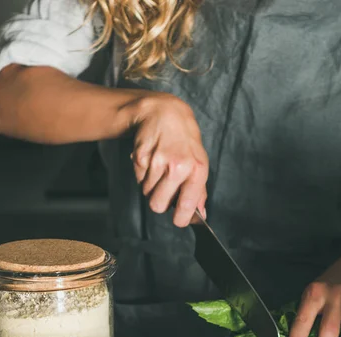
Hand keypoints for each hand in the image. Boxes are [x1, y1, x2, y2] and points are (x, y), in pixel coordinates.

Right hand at [130, 93, 208, 226]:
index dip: (181, 218)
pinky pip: (139, 180)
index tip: (179, 220)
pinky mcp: (140, 157)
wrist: (164, 113)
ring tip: (160, 170)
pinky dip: (144, 175)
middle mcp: (177, 166)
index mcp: (196, 170)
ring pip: (147, 193)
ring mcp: (157, 161)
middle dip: (160, 202)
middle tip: (165, 191)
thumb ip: (199, 191)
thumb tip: (201, 214)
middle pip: (158, 205)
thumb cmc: (185, 141)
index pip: (187, 205)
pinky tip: (152, 161)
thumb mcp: (200, 163)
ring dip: (152, 186)